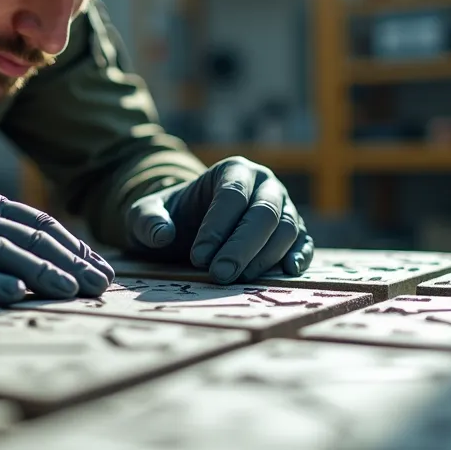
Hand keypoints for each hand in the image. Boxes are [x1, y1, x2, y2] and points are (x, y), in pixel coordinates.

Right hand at [0, 179, 114, 307]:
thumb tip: (46, 275)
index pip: (37, 224)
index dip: (73, 247)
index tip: (101, 270)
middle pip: (27, 236)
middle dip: (69, 262)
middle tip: (101, 285)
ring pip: (1, 251)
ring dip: (42, 272)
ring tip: (73, 290)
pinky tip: (17, 295)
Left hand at [124, 156, 313, 283]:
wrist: (192, 226)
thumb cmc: (173, 216)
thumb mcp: (146, 213)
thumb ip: (148, 220)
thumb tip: (162, 235)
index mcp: (233, 170)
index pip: (231, 195)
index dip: (217, 227)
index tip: (198, 257)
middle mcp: (264, 184)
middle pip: (264, 212)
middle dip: (242, 246)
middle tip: (220, 275)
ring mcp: (284, 206)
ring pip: (286, 228)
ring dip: (264, 257)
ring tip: (238, 279)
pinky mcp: (295, 231)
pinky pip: (303, 241)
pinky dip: (299, 256)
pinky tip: (287, 271)